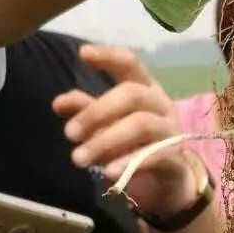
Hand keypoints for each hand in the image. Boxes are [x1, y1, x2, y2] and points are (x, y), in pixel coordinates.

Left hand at [53, 45, 199, 221]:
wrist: (167, 179)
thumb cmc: (133, 143)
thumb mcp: (107, 125)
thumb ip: (86, 111)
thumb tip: (58, 103)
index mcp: (144, 89)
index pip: (130, 63)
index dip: (109, 56)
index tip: (83, 54)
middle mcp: (160, 104)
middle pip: (132, 94)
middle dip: (96, 112)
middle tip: (69, 133)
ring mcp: (170, 130)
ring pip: (141, 124)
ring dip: (105, 140)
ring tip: (78, 158)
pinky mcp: (175, 158)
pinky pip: (153, 156)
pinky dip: (128, 162)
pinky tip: (107, 173)